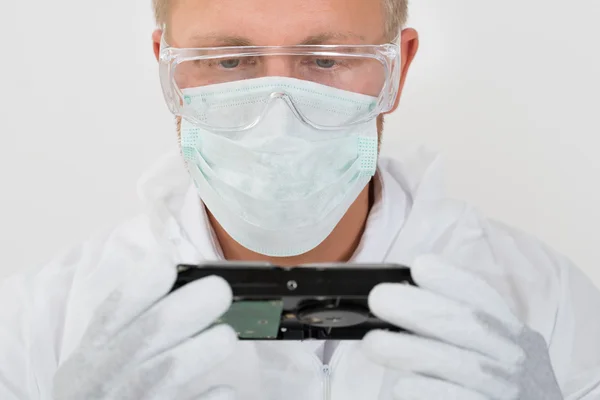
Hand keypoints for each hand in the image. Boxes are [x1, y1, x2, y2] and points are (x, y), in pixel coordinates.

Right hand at [53, 259, 236, 399]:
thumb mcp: (97, 354)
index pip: (115, 306)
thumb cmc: (101, 386)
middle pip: (151, 330)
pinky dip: (209, 398)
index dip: (145, 282)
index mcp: (94, 348)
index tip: (170, 266)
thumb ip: (128, 322)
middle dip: (192, 305)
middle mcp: (107, 373)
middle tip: (220, 291)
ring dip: (205, 348)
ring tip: (225, 336)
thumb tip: (179, 279)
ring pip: (170, 370)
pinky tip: (224, 388)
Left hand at [362, 255, 562, 399]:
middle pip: (469, 325)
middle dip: (419, 309)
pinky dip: (427, 391)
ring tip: (372, 344)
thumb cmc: (502, 386)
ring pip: (460, 364)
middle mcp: (516, 357)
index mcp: (514, 333)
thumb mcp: (499, 351)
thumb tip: (404, 301)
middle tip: (378, 299)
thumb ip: (462, 327)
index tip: (419, 267)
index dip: (452, 279)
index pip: (485, 297)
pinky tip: (400, 386)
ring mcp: (509, 390)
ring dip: (411, 351)